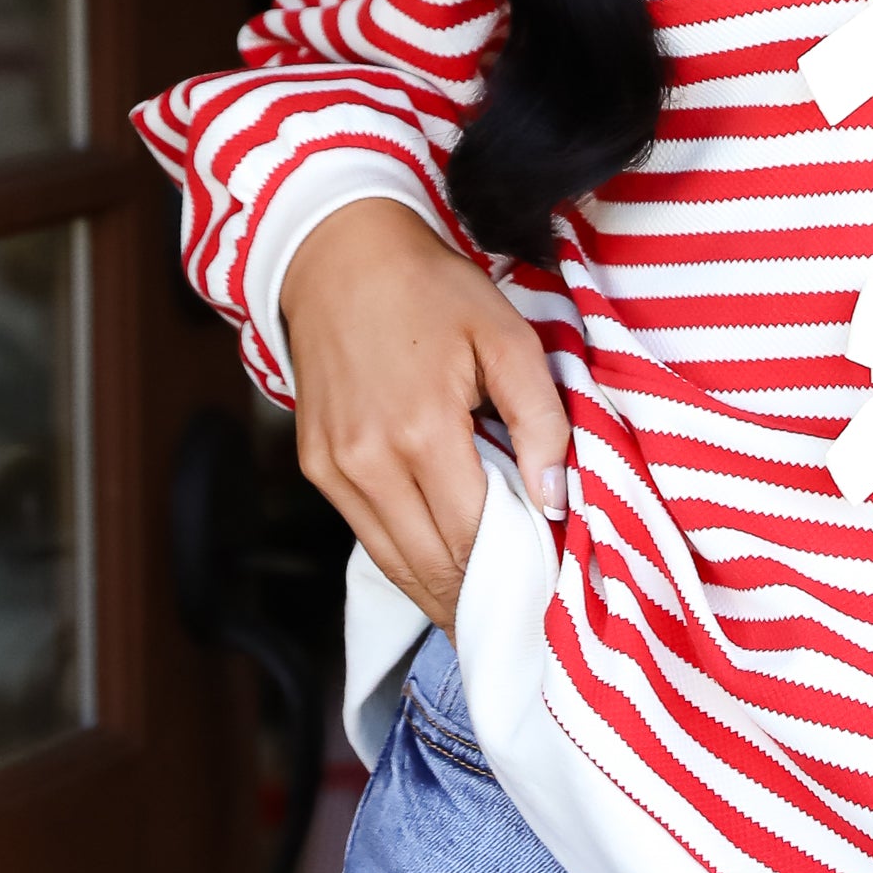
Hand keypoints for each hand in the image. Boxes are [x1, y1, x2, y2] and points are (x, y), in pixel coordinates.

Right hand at [277, 196, 569, 631]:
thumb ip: (540, 420)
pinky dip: (408, 560)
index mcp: (422, 431)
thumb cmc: (432, 290)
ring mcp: (335, 470)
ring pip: (396, 564)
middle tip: (526, 617)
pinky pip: (368, 537)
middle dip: (482, 598)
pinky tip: (443, 570)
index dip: (517, 571)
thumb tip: (555, 501)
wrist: (339, 255)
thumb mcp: (506, 336)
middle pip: (434, 566)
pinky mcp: (317, 467)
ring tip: (488, 613)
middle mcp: (369, 462)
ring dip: (443, 593)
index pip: (476, 537)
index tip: (553, 590)